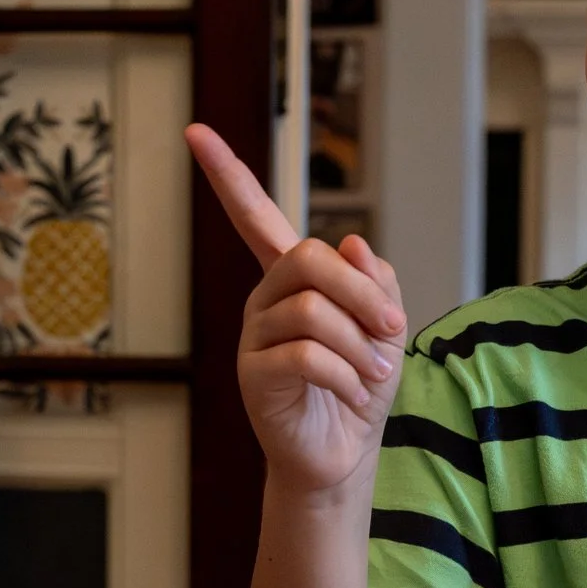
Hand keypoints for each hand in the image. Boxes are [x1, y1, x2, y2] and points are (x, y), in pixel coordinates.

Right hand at [186, 124, 406, 497]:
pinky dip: (345, 375)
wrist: (342, 455)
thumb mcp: (385, 327)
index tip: (194, 131)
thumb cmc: (360, 386)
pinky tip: (353, 394)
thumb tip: (351, 243)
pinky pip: (307, 356)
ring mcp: (255, 335)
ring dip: (361, 345)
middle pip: (309, 258)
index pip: (254, 215)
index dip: (226, 173)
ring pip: (313, 310)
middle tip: (393, 328)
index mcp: (292, 278)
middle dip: (361, 292)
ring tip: (375, 375)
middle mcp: (265, 298)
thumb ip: (375, 280)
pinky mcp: (253, 374)